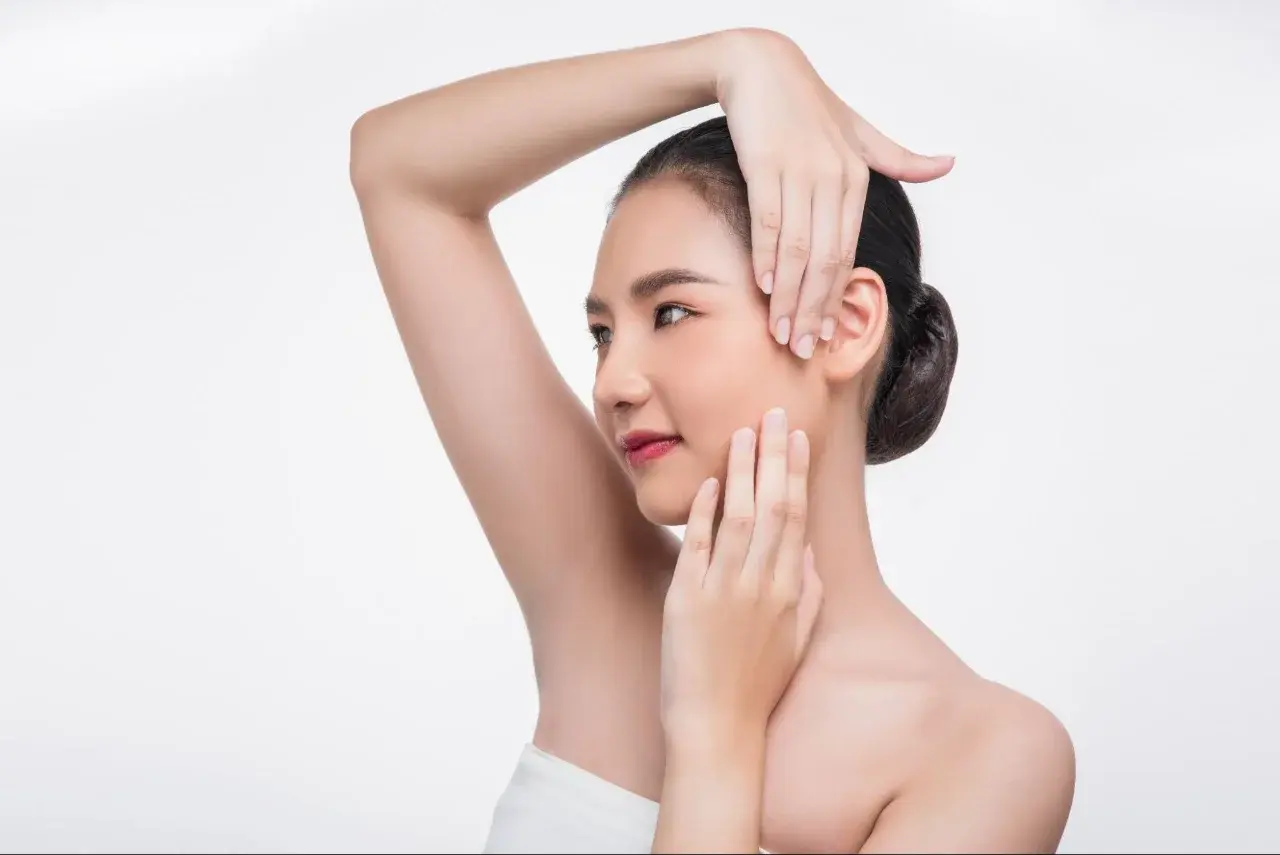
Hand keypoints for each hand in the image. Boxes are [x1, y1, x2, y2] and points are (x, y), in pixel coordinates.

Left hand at [659, 407, 823, 738]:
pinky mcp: (688, 601)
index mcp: (791, 591)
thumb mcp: (798, 641)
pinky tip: (708, 482)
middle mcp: (762, 585)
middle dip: (773, 455)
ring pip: (737, 518)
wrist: (718, 729)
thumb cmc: (758, 687)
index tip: (797, 436)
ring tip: (742, 433)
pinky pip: (698, 546)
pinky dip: (703, 512)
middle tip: (772, 413)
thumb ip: (809, 594)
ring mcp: (725, 591)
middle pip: (771, 506)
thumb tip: (809, 553)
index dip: (796, 473)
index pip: (796, 517)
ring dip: (740, 472)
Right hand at [714, 28, 953, 358]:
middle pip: (824, 259)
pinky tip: (764, 288)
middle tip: (802, 347)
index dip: (836, 297)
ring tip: (780, 331)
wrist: (761, 66)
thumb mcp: (859, 130)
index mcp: (856, 178)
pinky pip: (767, 221)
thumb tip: (948, 165)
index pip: (847, 253)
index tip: (826, 334)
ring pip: (795, 249)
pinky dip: (766, 258)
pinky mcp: (765, 164)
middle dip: (813, 309)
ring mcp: (799, 172)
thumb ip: (898, 157)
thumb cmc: (808, 105)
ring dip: (788, 296)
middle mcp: (832, 178)